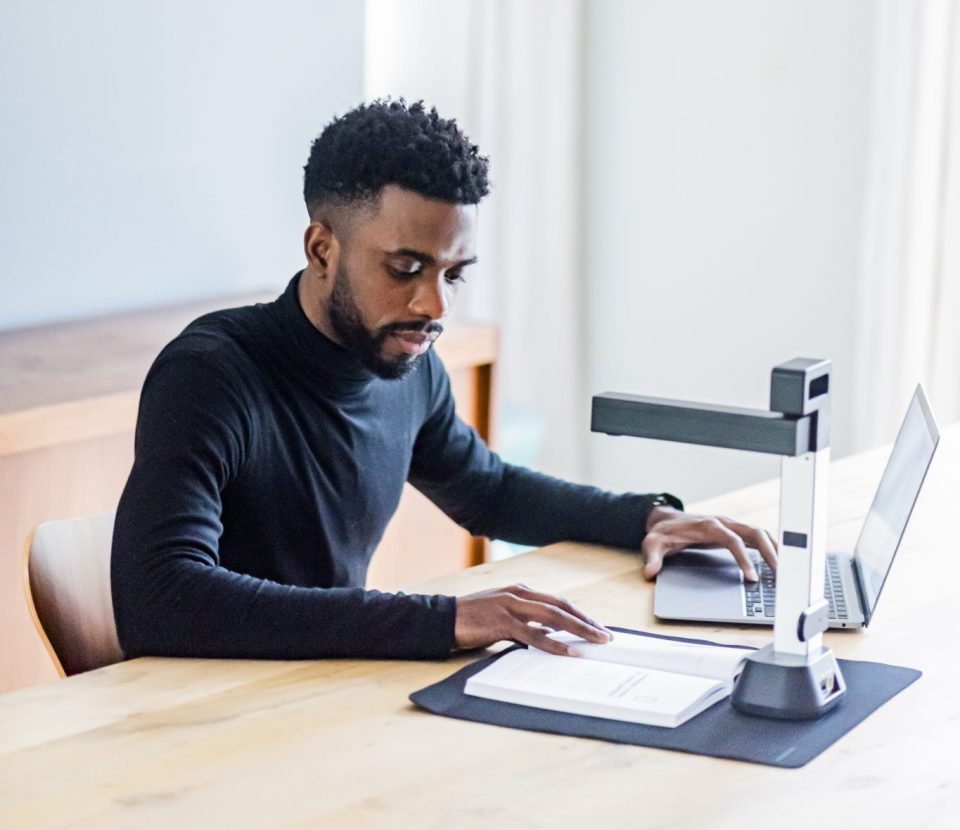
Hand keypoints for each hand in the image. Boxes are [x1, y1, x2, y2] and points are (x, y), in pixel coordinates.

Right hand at [454, 584, 611, 655]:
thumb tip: (549, 635)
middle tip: (606, 636)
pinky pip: (535, 634)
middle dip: (587, 621)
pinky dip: (554, 643)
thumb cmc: (472, 619)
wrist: (443, 619)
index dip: (580, 614)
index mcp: (520, 591)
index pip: (558, 601)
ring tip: (597, 642)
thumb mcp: (503, 616)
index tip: (597, 627)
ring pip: (554, 617)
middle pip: (562, 606)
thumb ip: (525, 623)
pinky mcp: (502, 622)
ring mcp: (511, 606)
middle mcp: (519, 594)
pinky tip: (569, 651)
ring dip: (579, 630)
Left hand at [642, 506, 777, 581]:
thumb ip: (652, 557)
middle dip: (770, 553)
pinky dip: (771, 548)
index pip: (732, 541)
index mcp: (708, 525)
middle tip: (781, 575)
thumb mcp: (653, 544)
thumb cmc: (663, 533)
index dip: (744, 559)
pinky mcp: (734, 532)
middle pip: (754, 533)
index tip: (752, 578)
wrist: (665, 521)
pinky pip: (757, 538)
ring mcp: (731, 526)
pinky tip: (779, 563)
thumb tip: (650, 571)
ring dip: (775, 550)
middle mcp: (723, 522)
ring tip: (787, 572)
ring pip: (760, 533)